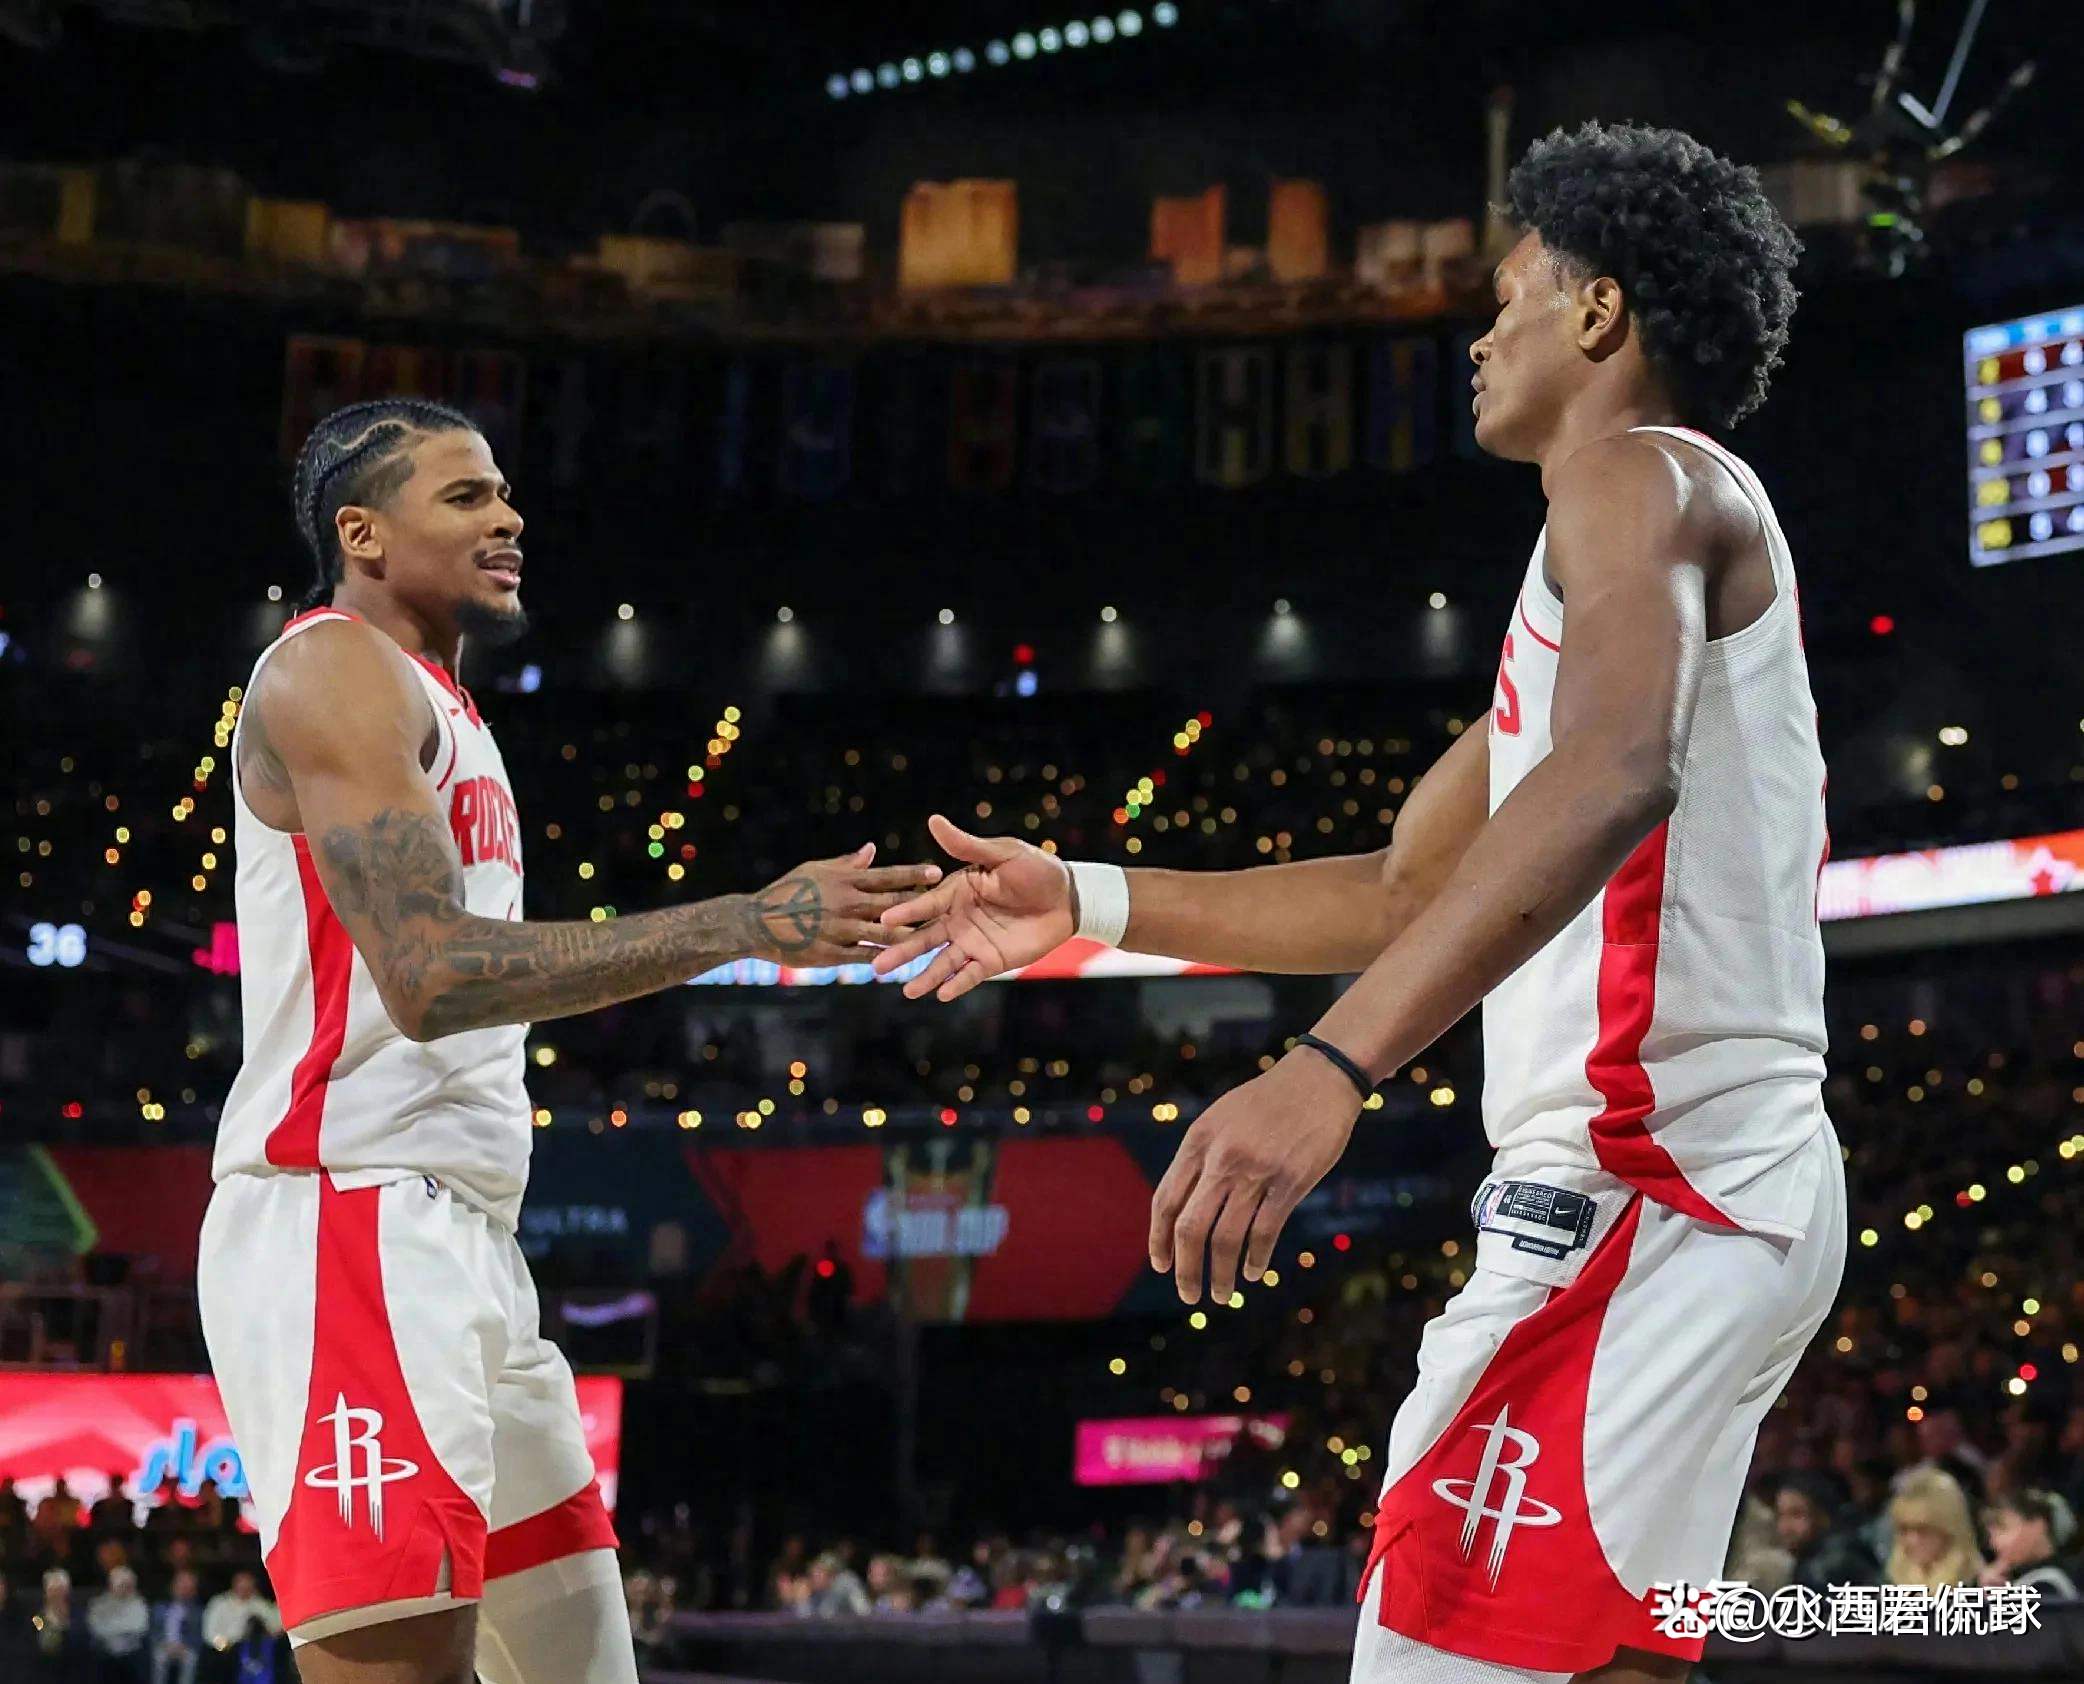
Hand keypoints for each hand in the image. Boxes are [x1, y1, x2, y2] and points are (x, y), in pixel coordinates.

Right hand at [741, 844, 942, 966]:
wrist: (756, 922)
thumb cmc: (788, 891)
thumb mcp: (816, 870)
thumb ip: (847, 864)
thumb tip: (872, 849)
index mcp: (844, 880)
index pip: (886, 876)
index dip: (913, 874)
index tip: (937, 872)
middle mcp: (846, 904)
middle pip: (892, 904)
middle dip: (922, 905)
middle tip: (950, 906)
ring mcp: (840, 930)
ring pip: (884, 933)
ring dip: (911, 936)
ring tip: (935, 938)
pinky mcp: (833, 954)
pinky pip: (865, 957)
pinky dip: (885, 959)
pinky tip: (905, 962)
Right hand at [871, 815, 1076, 1000]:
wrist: (1068, 898)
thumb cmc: (1035, 868)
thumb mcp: (1002, 853)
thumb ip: (966, 844)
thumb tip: (934, 820)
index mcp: (956, 891)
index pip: (925, 905)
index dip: (905, 913)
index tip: (884, 919)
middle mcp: (958, 919)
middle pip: (925, 938)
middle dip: (902, 951)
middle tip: (877, 966)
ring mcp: (973, 942)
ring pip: (942, 962)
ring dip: (925, 976)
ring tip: (907, 991)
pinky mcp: (991, 961)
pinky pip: (970, 975)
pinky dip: (957, 985)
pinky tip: (942, 994)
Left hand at [1149, 1051, 1361, 1304]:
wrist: (1318, 1078)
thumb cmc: (1268, 1103)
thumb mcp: (1221, 1120)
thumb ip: (1201, 1159)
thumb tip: (1181, 1211)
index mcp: (1198, 1141)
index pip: (1166, 1200)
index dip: (1159, 1239)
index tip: (1161, 1266)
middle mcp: (1222, 1157)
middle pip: (1190, 1228)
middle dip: (1186, 1269)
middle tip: (1190, 1296)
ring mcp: (1256, 1170)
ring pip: (1227, 1238)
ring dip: (1221, 1275)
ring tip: (1222, 1295)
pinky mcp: (1290, 1181)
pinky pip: (1265, 1232)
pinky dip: (1255, 1259)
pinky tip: (1253, 1273)